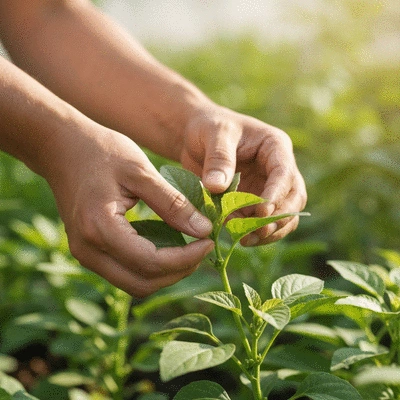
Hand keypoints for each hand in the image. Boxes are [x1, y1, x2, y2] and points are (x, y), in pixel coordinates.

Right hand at [44, 120, 213, 296]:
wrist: (61, 147)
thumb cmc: (102, 152)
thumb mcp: (141, 171)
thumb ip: (173, 203)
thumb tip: (204, 230)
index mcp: (99, 228)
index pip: (151, 262)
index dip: (186, 258)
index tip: (209, 241)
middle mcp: (87, 250)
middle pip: (142, 283)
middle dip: (178, 271)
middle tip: (201, 247)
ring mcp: (84, 254)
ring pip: (133, 284)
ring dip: (165, 273)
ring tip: (189, 249)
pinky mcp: (88, 251)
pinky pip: (124, 272)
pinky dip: (150, 267)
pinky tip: (167, 246)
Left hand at [180, 105, 306, 245]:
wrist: (197, 138)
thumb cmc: (210, 127)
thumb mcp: (214, 134)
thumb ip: (219, 159)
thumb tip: (218, 187)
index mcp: (275, 147)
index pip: (285, 172)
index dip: (277, 193)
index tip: (262, 211)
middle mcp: (277, 169)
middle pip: (293, 197)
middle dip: (279, 217)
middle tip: (259, 231)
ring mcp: (268, 188)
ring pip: (284, 214)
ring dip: (271, 230)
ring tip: (249, 240)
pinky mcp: (254, 202)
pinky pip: (263, 222)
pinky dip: (255, 232)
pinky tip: (241, 238)